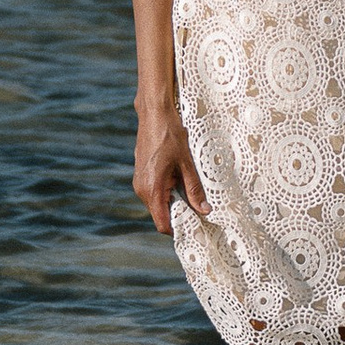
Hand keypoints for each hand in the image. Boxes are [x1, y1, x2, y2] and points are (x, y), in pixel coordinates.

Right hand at [133, 103, 206, 231]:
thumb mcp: (187, 163)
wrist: (154, 115)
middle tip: (199, 212)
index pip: (162, 223)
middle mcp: (142, 189)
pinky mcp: (140, 176)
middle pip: (160, 215)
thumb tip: (204, 210)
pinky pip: (154, 193)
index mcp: (153, 189)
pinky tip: (180, 183)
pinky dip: (167, 193)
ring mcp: (139, 183)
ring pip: (158, 204)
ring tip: (191, 194)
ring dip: (173, 203)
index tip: (194, 229)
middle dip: (178, 215)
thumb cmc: (170, 136)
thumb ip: (194, 189)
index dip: (178, 229)